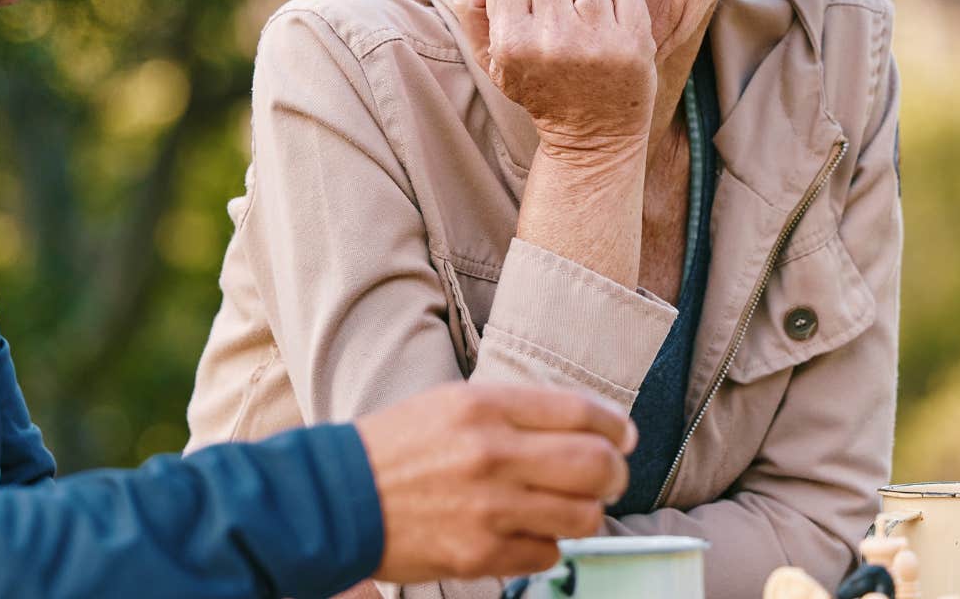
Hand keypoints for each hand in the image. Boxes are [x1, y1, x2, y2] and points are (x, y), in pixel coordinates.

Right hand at [354, 383, 635, 582]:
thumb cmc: (396, 448)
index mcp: (484, 406)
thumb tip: (587, 428)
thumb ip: (515, 412)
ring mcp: (488, 508)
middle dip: (613, 474)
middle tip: (607, 478)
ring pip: (583, 516)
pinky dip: (546, 546)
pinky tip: (524, 533)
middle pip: (595, 466)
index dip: (614, 426)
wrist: (337, 498)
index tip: (622, 437)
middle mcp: (492, 453)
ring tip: (564, 509)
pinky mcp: (480, 553)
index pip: (580, 412)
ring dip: (584, 514)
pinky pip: (548, 554)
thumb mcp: (450, 404)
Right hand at [452, 0, 656, 155]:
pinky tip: (609, 20)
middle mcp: (552, 39)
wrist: (593, 135)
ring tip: (583, 11)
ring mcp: (597, 40)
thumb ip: (472, 4)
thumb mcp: (490, 57)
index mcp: (511, 41)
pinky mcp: (634, 41)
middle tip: (556, 2)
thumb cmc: (537, 86)